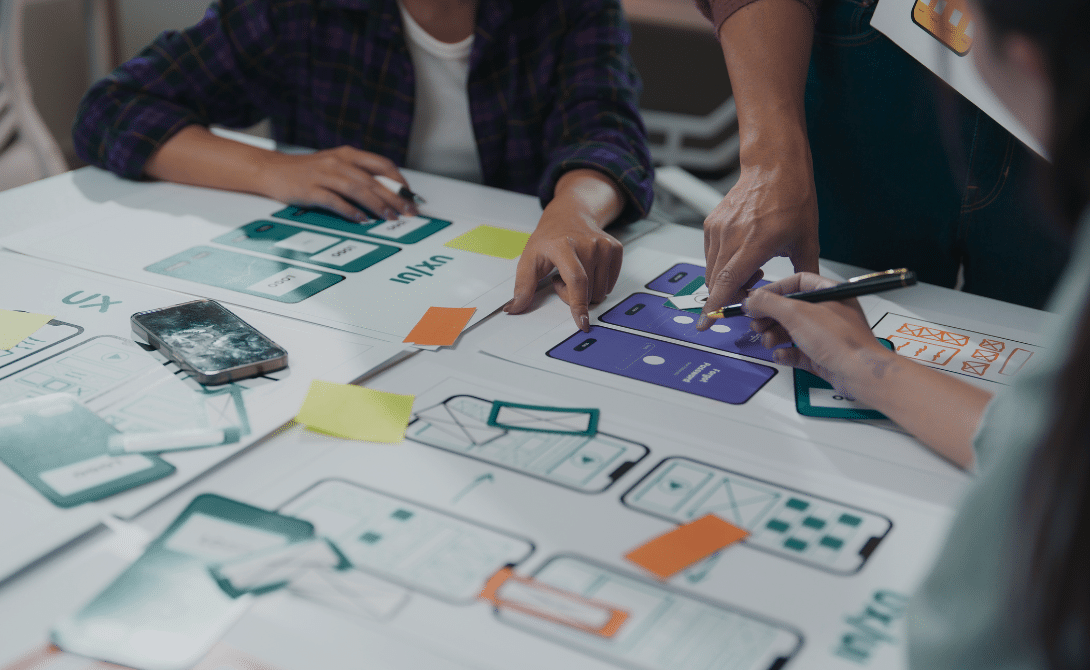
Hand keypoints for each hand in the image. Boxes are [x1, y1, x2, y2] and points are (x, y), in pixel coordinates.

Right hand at [257, 146, 417, 220]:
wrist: (272, 170)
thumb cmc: (308, 171)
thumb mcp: (336, 165)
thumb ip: (359, 174)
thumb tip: (389, 192)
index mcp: (348, 154)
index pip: (382, 164)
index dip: (399, 180)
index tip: (411, 195)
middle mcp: (338, 162)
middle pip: (373, 180)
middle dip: (395, 197)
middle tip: (409, 211)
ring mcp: (323, 175)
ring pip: (357, 189)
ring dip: (376, 204)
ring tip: (390, 217)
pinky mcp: (310, 189)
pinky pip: (334, 201)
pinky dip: (350, 211)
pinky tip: (361, 220)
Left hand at [506, 212, 622, 330]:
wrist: (570, 215)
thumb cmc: (549, 238)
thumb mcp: (529, 258)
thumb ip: (522, 286)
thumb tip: (513, 308)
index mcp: (564, 246)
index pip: (576, 280)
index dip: (578, 304)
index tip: (582, 322)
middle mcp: (588, 244)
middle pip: (587, 292)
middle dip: (572, 295)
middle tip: (561, 277)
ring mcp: (604, 246)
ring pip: (600, 291)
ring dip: (586, 290)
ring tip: (573, 271)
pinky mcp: (615, 249)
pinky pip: (610, 283)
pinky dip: (598, 283)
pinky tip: (586, 267)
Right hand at [696, 160, 819, 330]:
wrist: (774, 167)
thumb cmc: (792, 197)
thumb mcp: (807, 240)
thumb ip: (805, 274)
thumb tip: (807, 297)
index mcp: (755, 243)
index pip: (727, 283)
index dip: (716, 307)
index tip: (706, 323)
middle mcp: (731, 236)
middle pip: (716, 282)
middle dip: (729, 297)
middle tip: (749, 296)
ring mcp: (718, 229)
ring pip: (712, 270)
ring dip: (727, 281)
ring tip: (752, 270)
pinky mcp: (711, 224)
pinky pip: (710, 255)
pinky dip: (722, 265)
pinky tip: (742, 257)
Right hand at [742, 273, 893, 395]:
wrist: (859, 372)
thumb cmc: (842, 340)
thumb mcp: (797, 314)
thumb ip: (769, 304)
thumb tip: (751, 299)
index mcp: (829, 292)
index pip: (797, 282)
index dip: (774, 290)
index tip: (756, 299)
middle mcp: (828, 311)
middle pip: (790, 309)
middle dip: (770, 318)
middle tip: (757, 324)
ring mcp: (826, 335)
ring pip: (792, 331)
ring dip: (775, 336)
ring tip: (768, 342)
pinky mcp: (823, 355)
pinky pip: (798, 351)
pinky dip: (786, 353)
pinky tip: (781, 355)